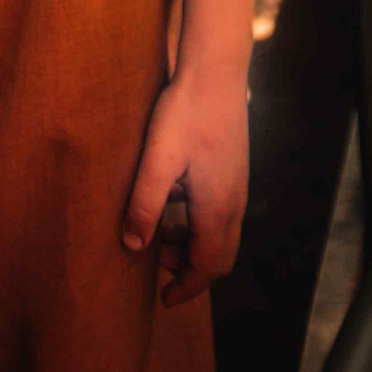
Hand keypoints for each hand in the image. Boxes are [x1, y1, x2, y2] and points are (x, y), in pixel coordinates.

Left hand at [121, 68, 247, 307]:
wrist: (216, 72)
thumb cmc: (185, 113)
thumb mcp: (157, 161)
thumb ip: (145, 205)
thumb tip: (132, 245)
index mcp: (217, 207)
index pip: (208, 266)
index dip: (186, 287)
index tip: (164, 299)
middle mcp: (234, 202)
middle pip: (220, 255)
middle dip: (191, 269)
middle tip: (158, 264)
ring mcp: (238, 185)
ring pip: (221, 233)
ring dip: (193, 243)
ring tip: (159, 230)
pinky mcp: (234, 169)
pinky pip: (220, 212)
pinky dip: (198, 221)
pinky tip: (174, 198)